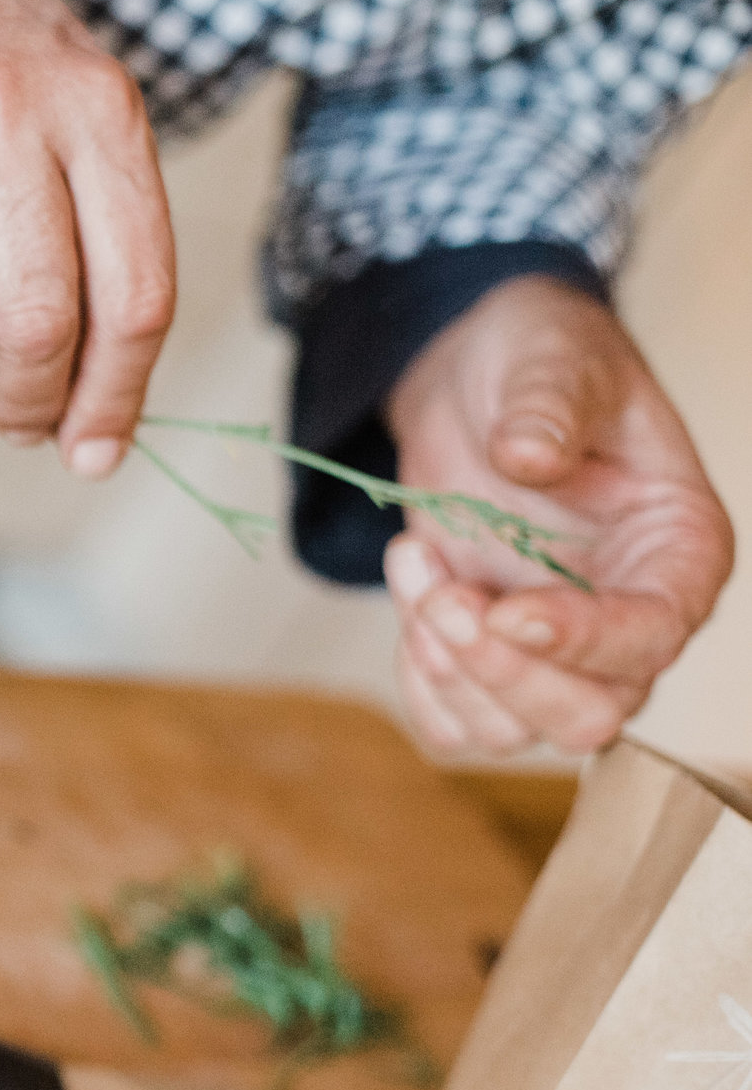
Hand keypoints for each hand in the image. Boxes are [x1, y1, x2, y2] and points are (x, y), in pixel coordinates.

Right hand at [0, 0, 174, 476]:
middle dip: (33, 401)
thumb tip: (97, 406)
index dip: (118, 398)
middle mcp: (3, 114)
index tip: (96, 450)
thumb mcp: (67, 96)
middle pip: (40, 326)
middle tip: (22, 416)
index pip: (134, 293)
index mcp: (95, 103)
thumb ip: (98, 228)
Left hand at [383, 276, 731, 756]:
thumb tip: (528, 457)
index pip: (655, 634)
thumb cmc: (540, 363)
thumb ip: (551, 405)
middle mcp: (628, 617)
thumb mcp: (554, 358)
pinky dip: (420, 685)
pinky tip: (410, 595)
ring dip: (447, 668)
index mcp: (677, 549)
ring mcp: (556, 646)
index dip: (585, 640)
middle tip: (441, 593)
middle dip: (502, 669)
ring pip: (516, 730)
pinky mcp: (488, 655)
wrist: (475, 382)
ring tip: (414, 558)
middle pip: (590, 714)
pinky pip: (456, 725)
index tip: (507, 610)